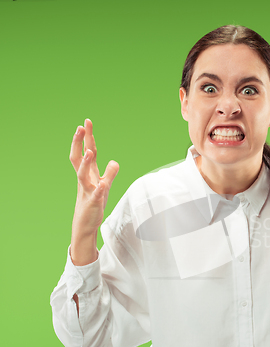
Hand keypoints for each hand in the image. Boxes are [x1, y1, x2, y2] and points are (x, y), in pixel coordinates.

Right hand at [69, 119, 118, 238]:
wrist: (85, 224)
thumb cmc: (94, 203)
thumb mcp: (104, 186)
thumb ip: (109, 173)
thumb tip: (114, 161)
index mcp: (88, 174)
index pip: (86, 152)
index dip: (87, 138)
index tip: (86, 122)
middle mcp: (85, 179)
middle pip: (78, 158)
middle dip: (79, 143)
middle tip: (80, 128)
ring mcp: (87, 191)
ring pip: (83, 175)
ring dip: (87, 163)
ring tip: (91, 151)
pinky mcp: (93, 203)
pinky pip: (95, 195)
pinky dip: (99, 190)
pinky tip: (103, 185)